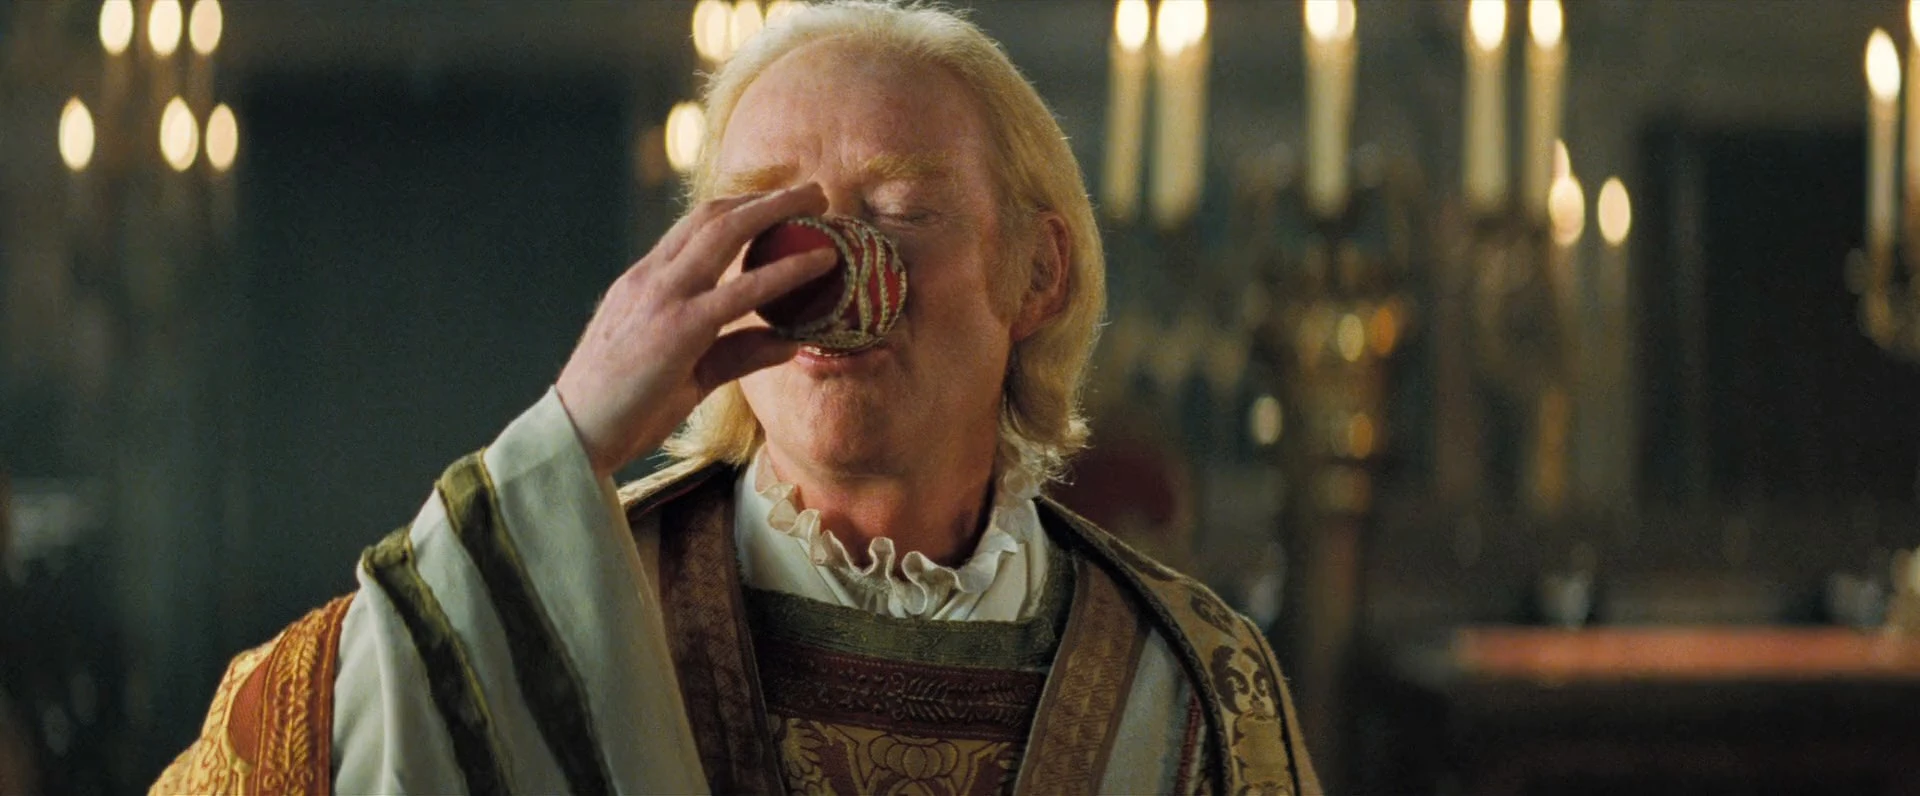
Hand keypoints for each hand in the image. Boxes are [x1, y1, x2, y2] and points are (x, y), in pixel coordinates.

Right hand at [555, 183, 833, 475]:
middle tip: (812, 191)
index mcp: (644, 282)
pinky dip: (786, 271)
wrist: (575, 438)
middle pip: (712, 215)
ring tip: (821, 200)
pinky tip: (821, 263)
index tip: (779, 205)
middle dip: (765, 196)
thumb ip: (735, 354)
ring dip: (777, 210)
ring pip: (725, 233)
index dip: (740, 208)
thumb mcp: (687, 374)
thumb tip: (788, 343)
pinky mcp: (679, 328)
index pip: (694, 228)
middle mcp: (651, 278)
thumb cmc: (623, 411)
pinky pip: (742, 290)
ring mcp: (662, 297)